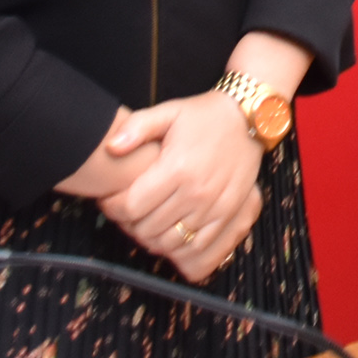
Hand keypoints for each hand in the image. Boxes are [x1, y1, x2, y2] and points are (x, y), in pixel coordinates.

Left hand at [99, 92, 268, 280]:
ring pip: (170, 242)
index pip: (132, 206)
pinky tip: (169, 231)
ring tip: (143, 222)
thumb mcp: (169, 111)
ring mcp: (214, 207)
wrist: (248, 121)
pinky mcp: (227, 214)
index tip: (108, 200)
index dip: (113, 208)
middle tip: (123, 212)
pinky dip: (178, 246)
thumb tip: (111, 147)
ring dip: (150, 237)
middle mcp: (196, 192)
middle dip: (128, 223)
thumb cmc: (204, 116)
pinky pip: (197, 246)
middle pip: (148, 228)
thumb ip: (137, 127)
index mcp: (177, 167)